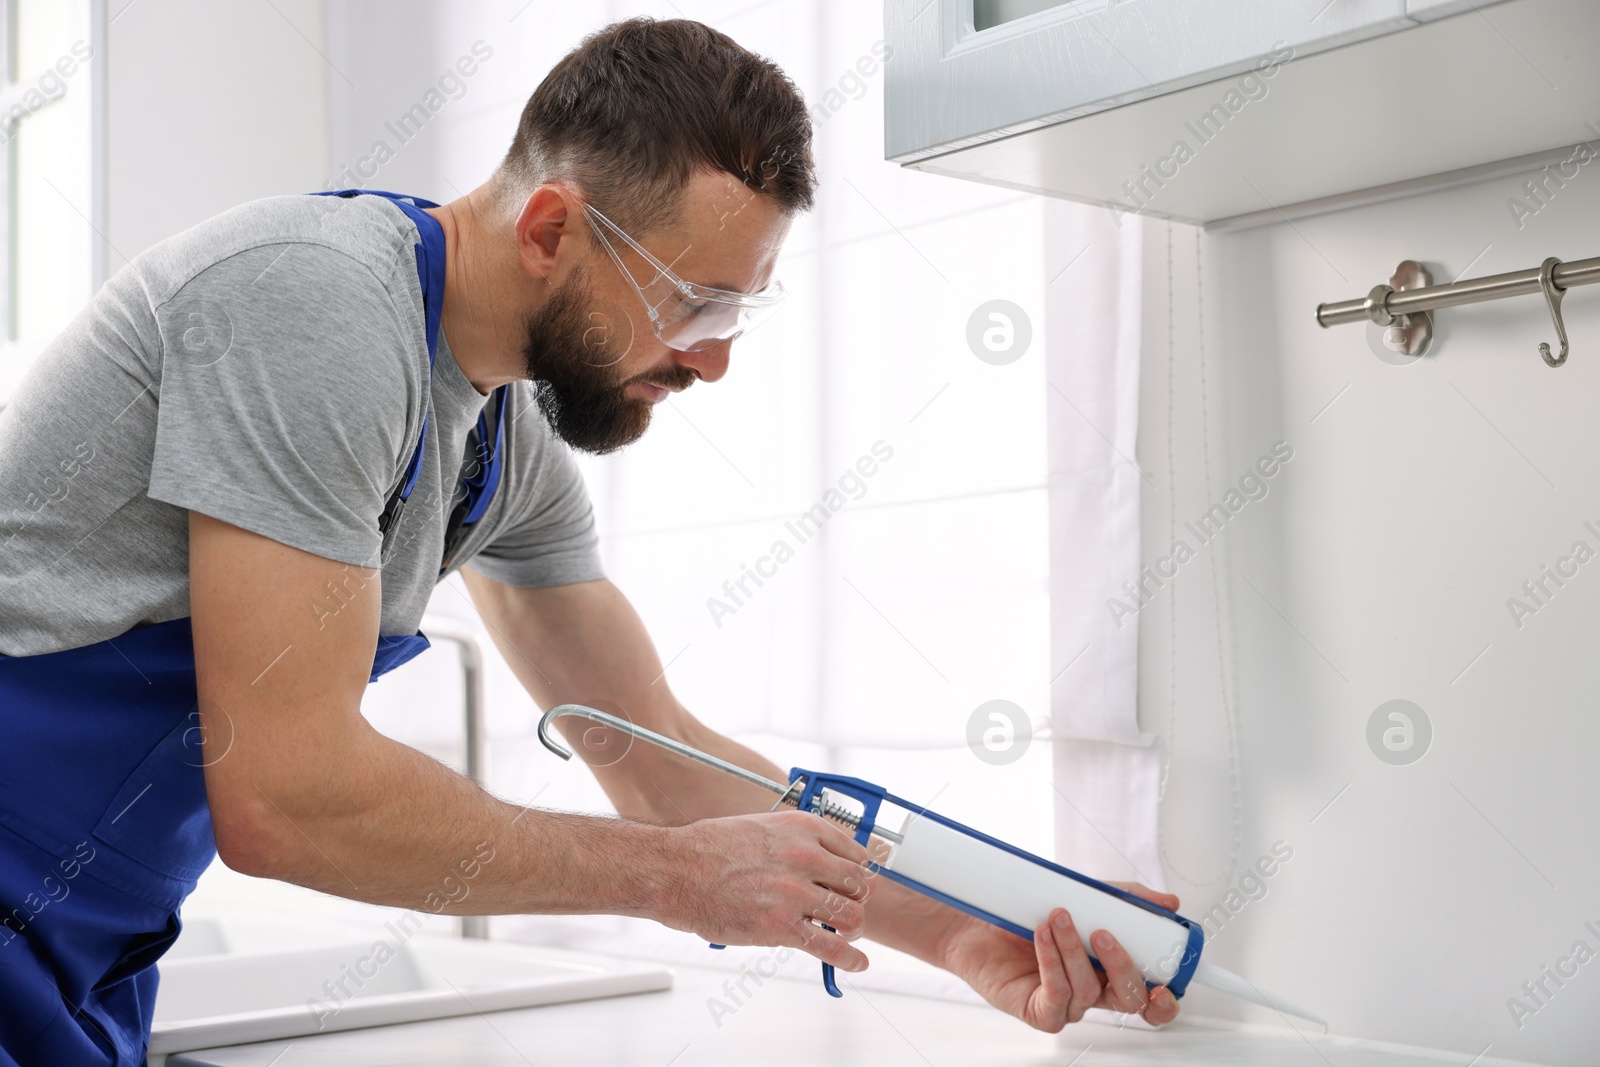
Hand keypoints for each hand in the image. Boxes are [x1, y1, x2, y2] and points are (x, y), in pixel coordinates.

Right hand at [652, 810, 873, 972]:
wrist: (675, 870)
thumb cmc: (707, 848)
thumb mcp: (760, 827)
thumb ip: (792, 841)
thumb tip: (816, 859)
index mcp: (801, 828)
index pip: (855, 853)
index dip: (858, 871)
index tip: (856, 881)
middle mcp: (804, 857)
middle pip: (858, 884)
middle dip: (856, 899)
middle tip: (847, 908)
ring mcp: (794, 893)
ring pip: (850, 916)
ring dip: (852, 927)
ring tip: (844, 932)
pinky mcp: (780, 927)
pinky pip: (829, 946)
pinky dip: (848, 958)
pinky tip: (856, 962)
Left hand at [938, 882, 1182, 1031]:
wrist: (976, 921)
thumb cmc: (1029, 911)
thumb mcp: (1085, 895)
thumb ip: (1127, 899)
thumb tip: (1168, 903)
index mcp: (1110, 971)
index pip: (1149, 997)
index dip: (1164, 1000)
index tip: (1166, 984)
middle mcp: (1092, 992)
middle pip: (1128, 998)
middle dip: (1120, 965)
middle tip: (1102, 933)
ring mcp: (1067, 1005)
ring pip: (1087, 991)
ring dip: (1073, 950)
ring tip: (1058, 917)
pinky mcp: (1039, 1011)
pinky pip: (1055, 995)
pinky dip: (1051, 962)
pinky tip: (1042, 937)